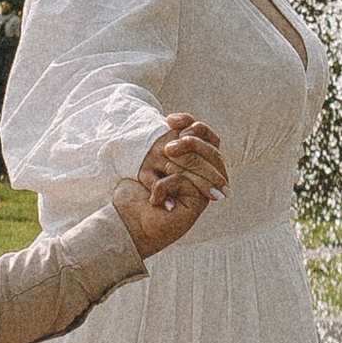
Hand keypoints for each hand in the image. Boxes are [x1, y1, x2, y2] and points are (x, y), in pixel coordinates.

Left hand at [117, 114, 225, 259]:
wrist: (130, 223)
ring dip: (186, 154)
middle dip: (191, 140)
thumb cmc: (135, 192)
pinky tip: (154, 197)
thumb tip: (171, 121)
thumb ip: (163, 144)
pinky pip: (188, 182)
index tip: (169, 119)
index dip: (190, 122)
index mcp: (192, 158)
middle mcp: (203, 171)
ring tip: (165, 153)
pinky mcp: (199, 202)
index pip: (203, 132)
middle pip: (211, 145)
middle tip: (168, 143)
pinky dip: (167, 184)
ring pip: (210, 161)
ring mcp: (204, 186)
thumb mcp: (147, 162)